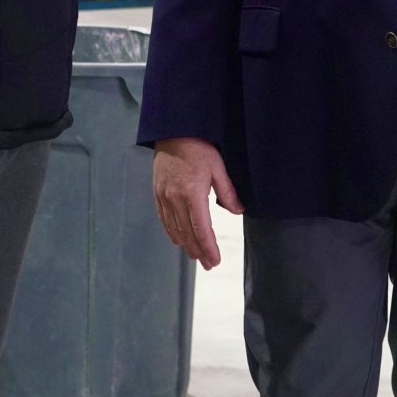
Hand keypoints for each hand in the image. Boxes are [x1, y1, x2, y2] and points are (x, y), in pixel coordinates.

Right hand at [151, 137, 243, 269]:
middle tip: (208, 265)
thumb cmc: (198, 147)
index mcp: (192, 193)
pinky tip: (178, 240)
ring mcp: (164, 197)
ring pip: (175, 229)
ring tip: (196, 256)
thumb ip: (227, 192)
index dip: (209, 247)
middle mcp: (175, 199)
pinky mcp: (158, 193)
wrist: (172, 131)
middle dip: (199, 251)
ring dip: (186, 245)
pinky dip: (172, 232)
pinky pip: (164, 219)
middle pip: (187, 233)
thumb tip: (238, 211)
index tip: (214, 261)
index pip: (202, 229)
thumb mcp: (218, 167)